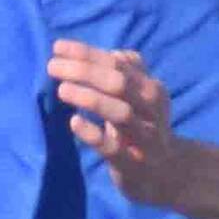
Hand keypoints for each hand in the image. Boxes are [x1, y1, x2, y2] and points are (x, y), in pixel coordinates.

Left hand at [49, 41, 191, 209]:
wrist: (165, 171)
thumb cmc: (143, 125)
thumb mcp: (141, 97)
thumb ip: (128, 72)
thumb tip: (111, 52)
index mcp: (152, 89)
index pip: (118, 64)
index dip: (87, 54)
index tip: (57, 47)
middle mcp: (151, 110)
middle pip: (120, 84)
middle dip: (84, 71)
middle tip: (52, 67)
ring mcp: (144, 138)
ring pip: (120, 113)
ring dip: (89, 98)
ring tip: (62, 89)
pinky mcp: (131, 163)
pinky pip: (112, 148)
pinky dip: (92, 134)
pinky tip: (74, 122)